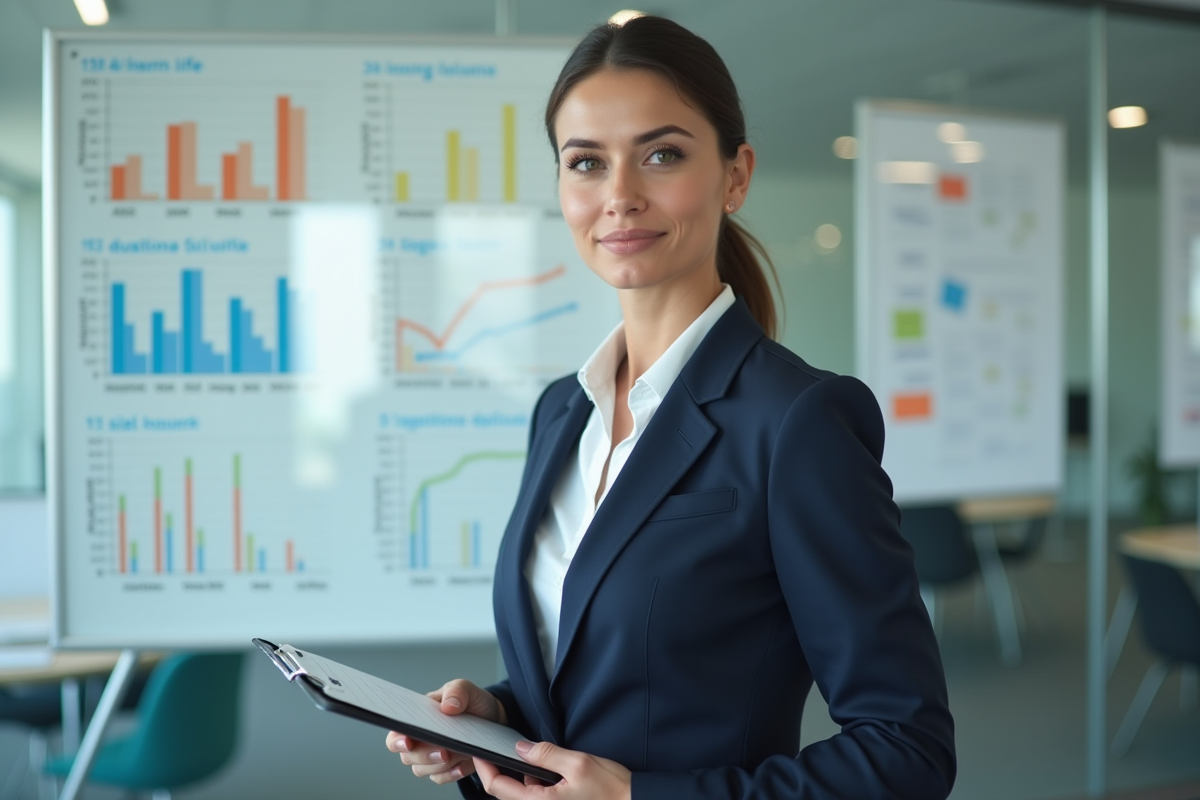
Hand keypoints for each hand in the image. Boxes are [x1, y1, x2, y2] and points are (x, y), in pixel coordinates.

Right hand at [385, 679, 507, 784]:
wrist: (493, 720)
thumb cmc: (473, 703)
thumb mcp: (468, 689)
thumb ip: (457, 691)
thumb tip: (447, 706)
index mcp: (418, 717)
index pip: (397, 733)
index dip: (397, 740)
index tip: (408, 743)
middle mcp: (420, 738)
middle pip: (408, 756)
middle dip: (425, 755)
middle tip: (444, 751)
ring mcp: (431, 755)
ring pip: (422, 769)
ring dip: (441, 764)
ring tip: (461, 752)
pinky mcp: (444, 768)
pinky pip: (439, 778)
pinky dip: (451, 773)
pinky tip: (464, 764)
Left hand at [474, 740, 631, 799]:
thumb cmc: (611, 790)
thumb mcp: (578, 764)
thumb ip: (546, 755)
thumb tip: (520, 748)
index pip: (497, 787)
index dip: (484, 767)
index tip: (478, 751)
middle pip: (506, 793)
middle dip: (500, 770)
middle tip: (499, 748)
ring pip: (521, 795)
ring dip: (520, 778)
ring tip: (529, 757)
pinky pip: (536, 797)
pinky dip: (534, 783)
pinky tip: (547, 771)